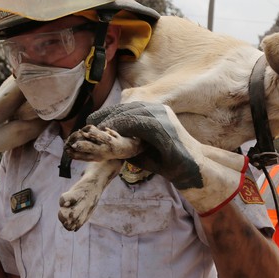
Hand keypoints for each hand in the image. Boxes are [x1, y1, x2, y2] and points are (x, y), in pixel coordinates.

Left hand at [82, 102, 248, 214]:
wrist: (191, 169)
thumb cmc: (168, 161)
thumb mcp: (142, 148)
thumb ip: (128, 141)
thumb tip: (107, 143)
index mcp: (156, 111)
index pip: (127, 108)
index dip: (108, 114)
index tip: (91, 122)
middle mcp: (159, 109)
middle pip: (126, 108)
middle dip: (105, 116)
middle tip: (87, 126)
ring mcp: (162, 116)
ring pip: (129, 113)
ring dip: (110, 121)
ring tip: (94, 130)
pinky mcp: (163, 125)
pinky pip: (137, 123)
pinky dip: (122, 127)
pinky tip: (109, 134)